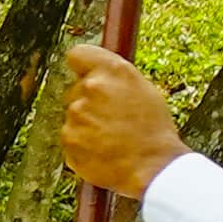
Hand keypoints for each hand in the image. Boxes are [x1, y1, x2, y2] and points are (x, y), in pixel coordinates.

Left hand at [52, 42, 182, 199]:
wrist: (153, 167)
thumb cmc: (154, 130)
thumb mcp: (145, 92)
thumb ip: (117, 79)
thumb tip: (98, 74)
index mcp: (114, 71)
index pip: (78, 54)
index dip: (82, 65)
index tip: (86, 73)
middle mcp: (91, 88)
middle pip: (77, 89)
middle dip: (89, 102)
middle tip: (114, 118)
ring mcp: (76, 114)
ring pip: (75, 115)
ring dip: (88, 125)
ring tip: (113, 138)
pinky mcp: (68, 138)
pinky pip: (71, 137)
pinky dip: (83, 144)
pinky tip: (104, 150)